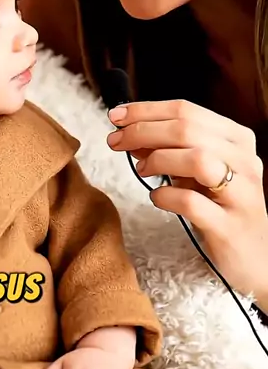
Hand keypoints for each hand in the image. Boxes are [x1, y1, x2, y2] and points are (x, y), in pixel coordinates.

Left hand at [107, 99, 267, 304]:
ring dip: (158, 159)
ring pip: (196, 158)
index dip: (146, 110)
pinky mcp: (230, 226)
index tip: (115, 116)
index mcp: (237, 139)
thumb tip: (128, 129)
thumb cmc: (221, 208)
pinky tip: (157, 197)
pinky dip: (165, 196)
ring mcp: (241, 194)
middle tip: (115, 141)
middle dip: (142, 131)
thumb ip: (168, 148)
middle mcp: (244, 161)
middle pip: (187, 129)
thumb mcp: (197, 171)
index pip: (187, 110)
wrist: (254, 258)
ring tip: (141, 169)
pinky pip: (191, 202)